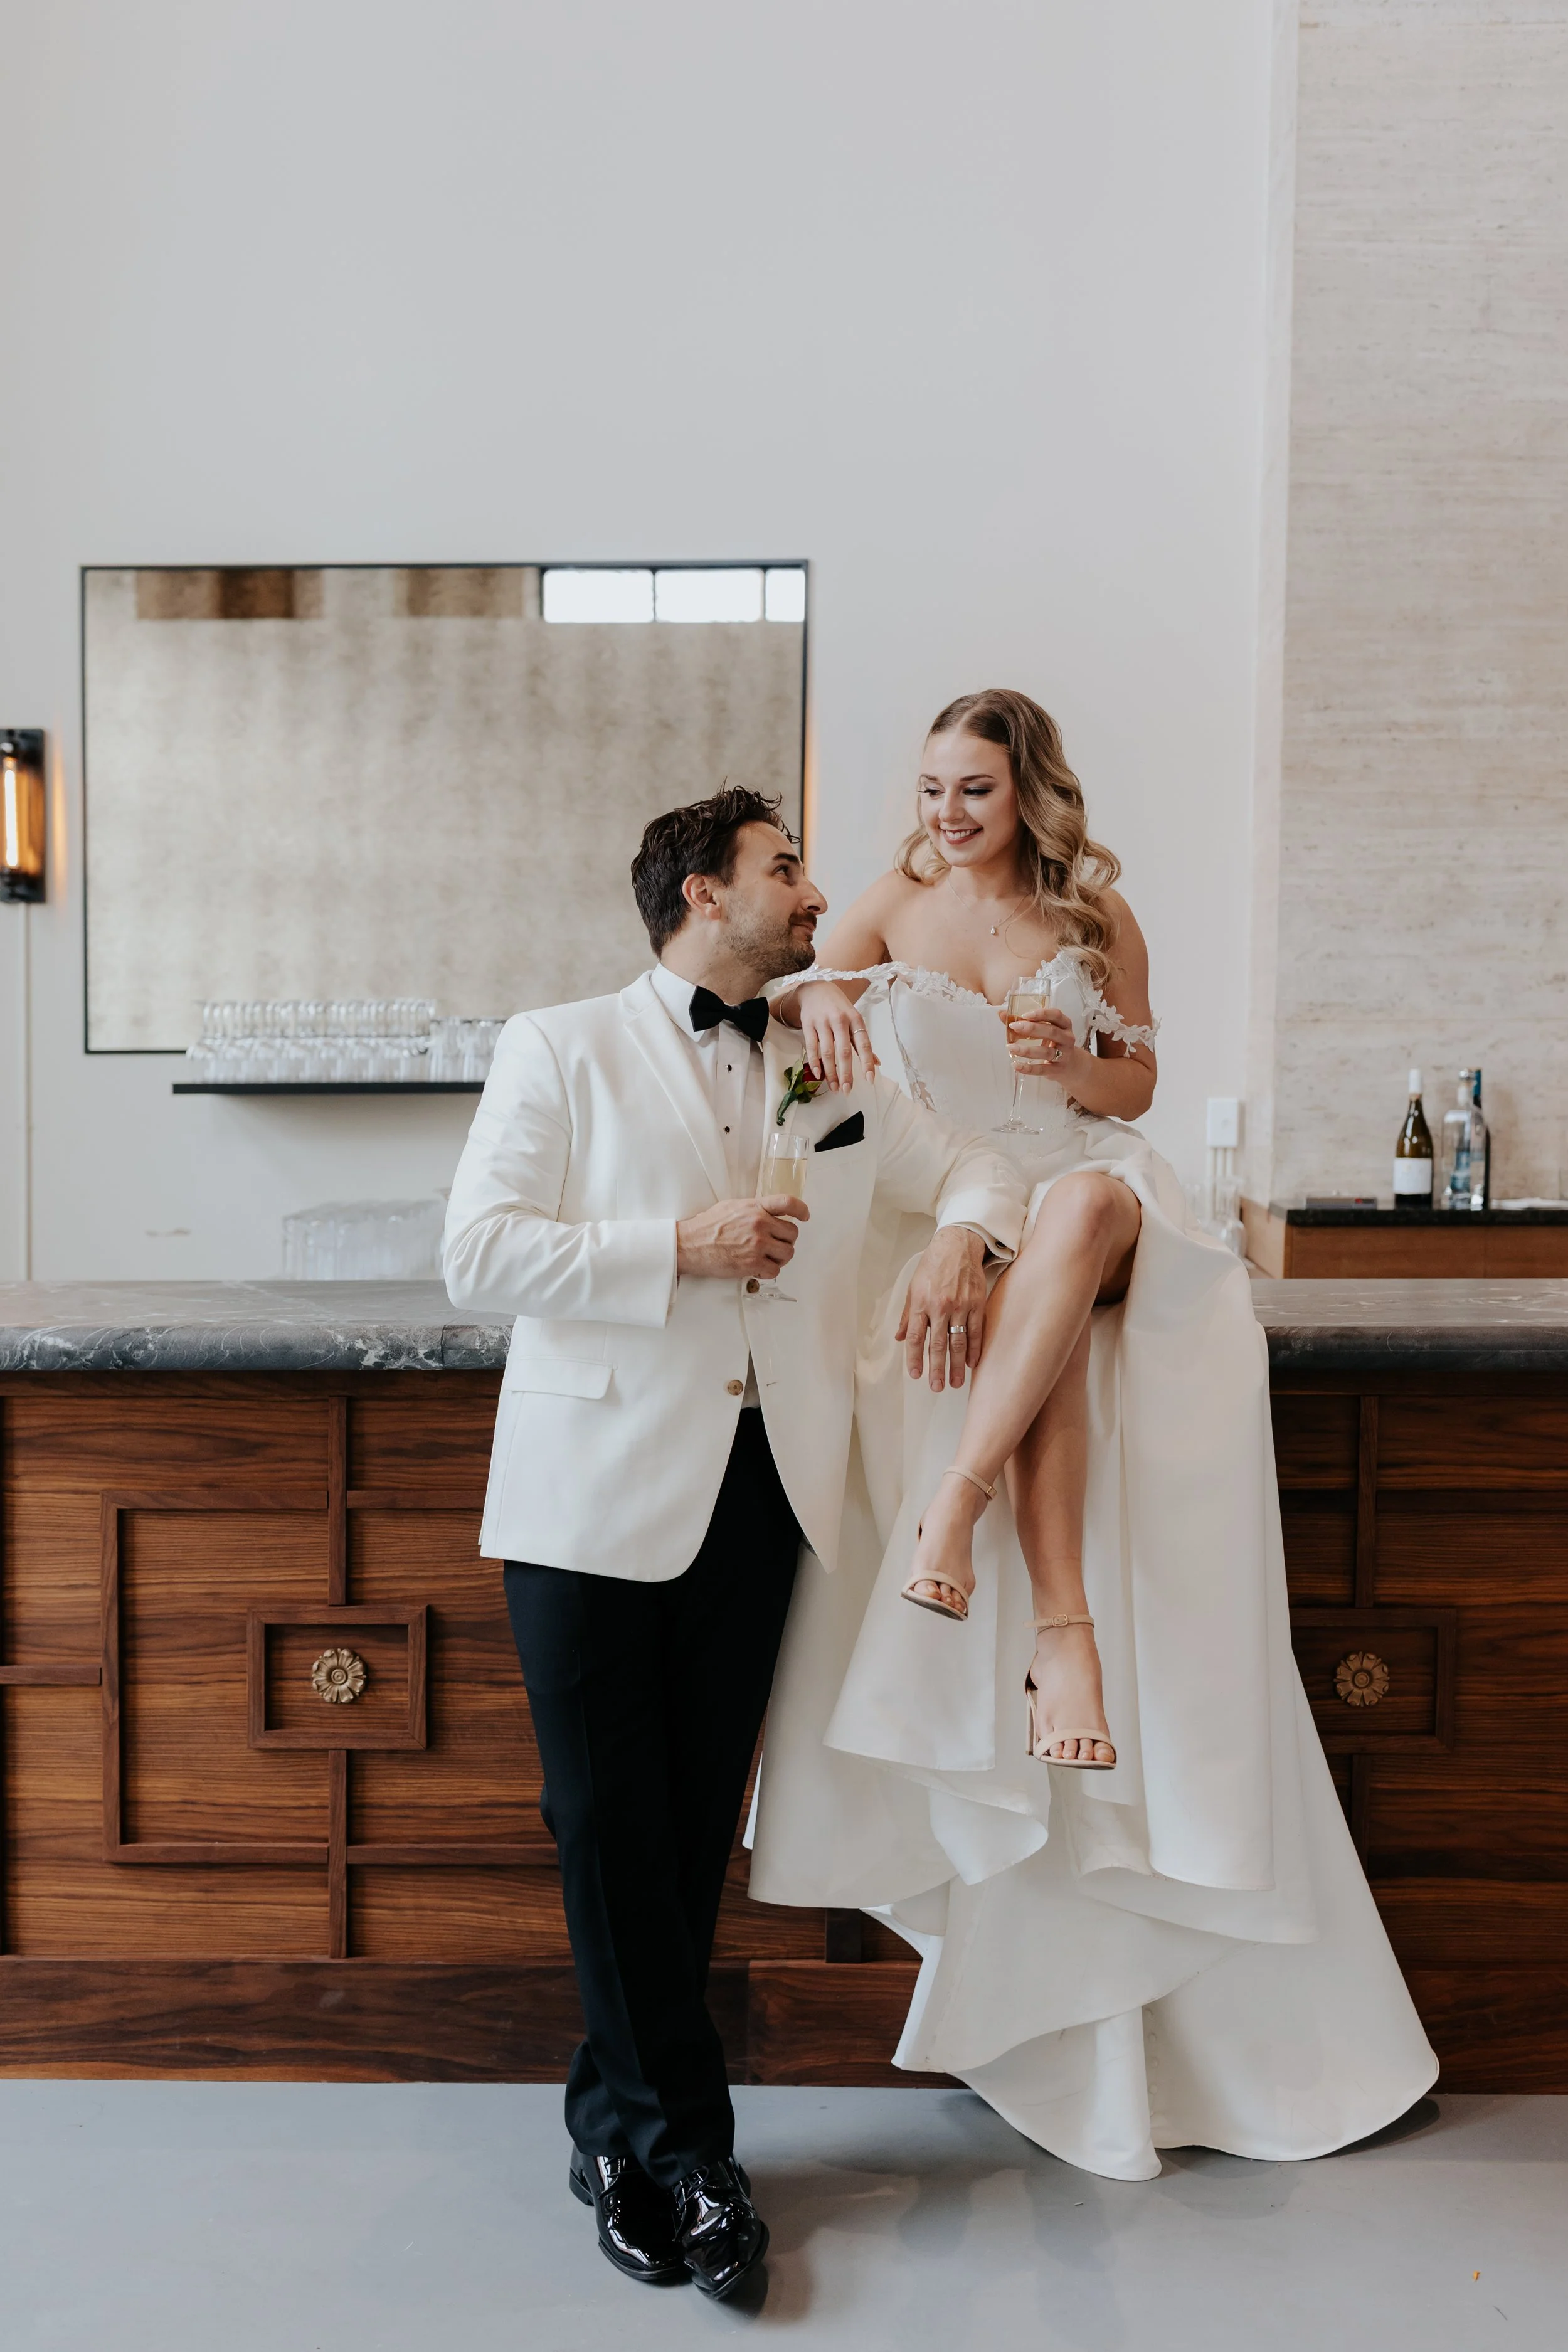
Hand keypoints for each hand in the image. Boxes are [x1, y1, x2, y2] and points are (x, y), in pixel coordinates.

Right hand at [676, 1195, 808, 1279]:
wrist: (690, 1244)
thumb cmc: (707, 1226)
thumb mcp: (733, 1207)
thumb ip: (754, 1209)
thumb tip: (768, 1214)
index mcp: (756, 1207)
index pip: (787, 1203)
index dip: (801, 1209)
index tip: (804, 1216)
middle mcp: (759, 1224)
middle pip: (793, 1234)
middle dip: (787, 1240)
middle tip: (776, 1244)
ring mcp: (757, 1244)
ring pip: (788, 1253)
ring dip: (780, 1257)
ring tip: (768, 1258)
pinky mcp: (752, 1263)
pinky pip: (775, 1270)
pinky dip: (769, 1271)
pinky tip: (758, 1268)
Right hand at [799, 981, 877, 1091]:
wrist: (816, 989)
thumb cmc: (839, 1008)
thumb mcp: (854, 1020)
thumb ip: (863, 1042)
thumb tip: (877, 1063)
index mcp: (856, 1020)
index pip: (863, 1044)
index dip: (867, 1063)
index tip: (869, 1080)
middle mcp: (840, 1020)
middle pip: (844, 1051)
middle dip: (846, 1073)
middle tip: (847, 1090)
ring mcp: (823, 1022)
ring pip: (828, 1052)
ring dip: (830, 1072)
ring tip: (834, 1087)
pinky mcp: (808, 1024)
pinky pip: (812, 1047)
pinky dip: (815, 1062)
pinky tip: (818, 1074)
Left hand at [897, 1226, 987, 1390]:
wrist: (957, 1246)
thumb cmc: (932, 1267)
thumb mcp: (913, 1288)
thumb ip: (908, 1316)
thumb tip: (901, 1338)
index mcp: (921, 1304)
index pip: (917, 1338)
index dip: (915, 1358)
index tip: (916, 1375)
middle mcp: (940, 1307)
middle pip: (938, 1345)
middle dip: (937, 1369)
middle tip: (937, 1387)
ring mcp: (960, 1306)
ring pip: (958, 1342)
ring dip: (957, 1365)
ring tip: (955, 1383)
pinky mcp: (977, 1304)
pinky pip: (976, 1331)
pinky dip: (974, 1349)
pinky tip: (973, 1364)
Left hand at [999, 1005, 1082, 1083]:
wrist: (1071, 1066)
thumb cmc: (1054, 1043)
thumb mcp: (1044, 1030)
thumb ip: (1023, 1021)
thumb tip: (1001, 1013)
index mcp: (1064, 1024)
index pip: (1055, 1015)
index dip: (1041, 1014)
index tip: (1024, 1015)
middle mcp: (1066, 1038)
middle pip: (1051, 1031)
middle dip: (1032, 1028)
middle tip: (1014, 1026)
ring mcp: (1064, 1055)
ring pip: (1046, 1052)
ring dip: (1026, 1050)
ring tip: (1010, 1047)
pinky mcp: (1057, 1070)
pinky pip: (1042, 1069)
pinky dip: (1028, 1068)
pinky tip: (1016, 1065)